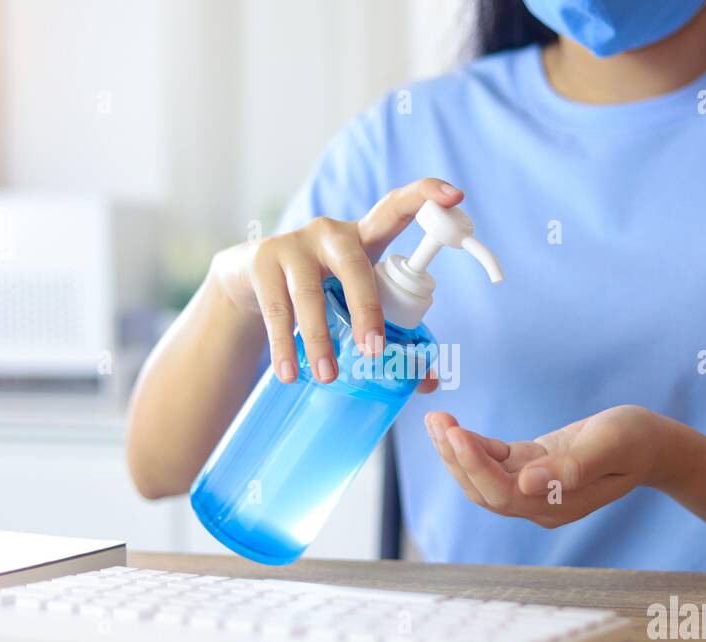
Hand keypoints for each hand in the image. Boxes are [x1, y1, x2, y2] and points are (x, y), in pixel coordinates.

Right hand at [208, 177, 463, 390]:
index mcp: (363, 237)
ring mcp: (293, 245)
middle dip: (366, 308)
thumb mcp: (352, 299)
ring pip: (309, 295)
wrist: (250, 276)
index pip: (396, 209)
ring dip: (319, 339)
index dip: (425, 196)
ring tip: (327, 377)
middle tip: (373, 350)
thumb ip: (387, 332)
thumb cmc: (321, 289)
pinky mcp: (263, 264)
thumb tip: (427, 381)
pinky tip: (289, 373)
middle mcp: (330, 233)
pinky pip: (277, 310)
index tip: (455, 195)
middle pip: (354, 267)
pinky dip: (284, 346)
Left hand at [424, 405, 687, 527]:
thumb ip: (570, 468)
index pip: (503, 494)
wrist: (651, 443)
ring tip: (436, 420)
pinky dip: (472, 445)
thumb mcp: (609, 447)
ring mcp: (533, 488)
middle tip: (435, 420)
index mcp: (558, 504)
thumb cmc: (635, 441)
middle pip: (484, 490)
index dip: (476, 466)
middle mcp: (539, 504)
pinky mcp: (529, 468)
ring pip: (482, 478)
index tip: (456, 433)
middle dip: (455, 458)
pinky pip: (492, 462)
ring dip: (456, 452)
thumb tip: (526, 484)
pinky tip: (455, 426)